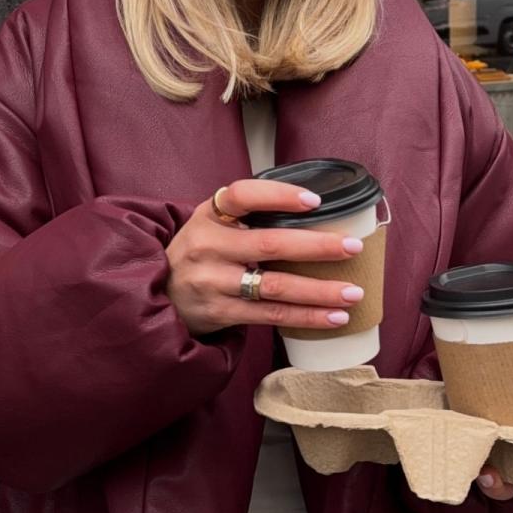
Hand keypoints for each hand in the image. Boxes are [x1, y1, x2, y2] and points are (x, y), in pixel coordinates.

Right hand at [166, 179, 366, 337]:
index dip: (279, 196)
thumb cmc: (200, 252)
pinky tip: (334, 317)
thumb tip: (313, 207)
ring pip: (275, 286)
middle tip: (352, 246)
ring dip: (319, 290)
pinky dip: (306, 317)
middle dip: (316, 246)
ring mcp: (213, 282)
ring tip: (353, 292)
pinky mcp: (220, 313)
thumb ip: (247, 213)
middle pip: (269, 244)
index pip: (243, 195)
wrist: (159, 295)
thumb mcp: (210, 222)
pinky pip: (271, 316)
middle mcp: (208, 246)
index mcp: (209, 215)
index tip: (315, 201)